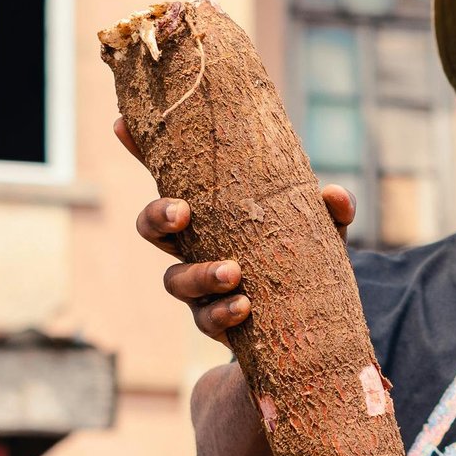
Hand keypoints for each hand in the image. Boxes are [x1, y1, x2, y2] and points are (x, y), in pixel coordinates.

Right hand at [115, 117, 355, 343]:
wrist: (311, 330)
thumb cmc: (307, 263)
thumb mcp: (324, 233)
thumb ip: (332, 211)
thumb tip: (333, 194)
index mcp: (212, 216)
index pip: (171, 179)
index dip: (142, 153)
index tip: (122, 124)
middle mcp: (195, 249)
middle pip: (152, 228)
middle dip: (158, 216)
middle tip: (181, 211)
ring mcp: (200, 289)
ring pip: (175, 280)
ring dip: (200, 274)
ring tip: (232, 271)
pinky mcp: (215, 324)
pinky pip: (207, 321)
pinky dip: (223, 312)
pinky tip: (243, 306)